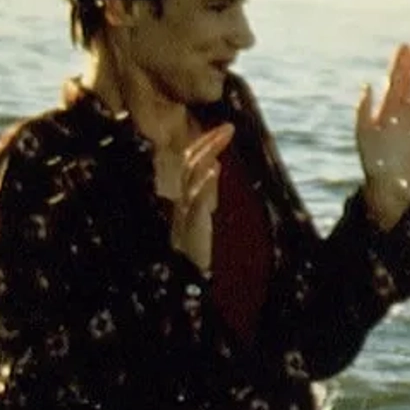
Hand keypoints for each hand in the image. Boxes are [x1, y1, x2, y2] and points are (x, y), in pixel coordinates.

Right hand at [169, 123, 234, 273]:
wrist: (185, 283)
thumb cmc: (194, 252)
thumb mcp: (201, 218)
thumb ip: (204, 194)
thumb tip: (214, 166)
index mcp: (183, 198)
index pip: (189, 163)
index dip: (204, 144)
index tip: (223, 130)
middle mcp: (180, 202)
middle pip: (188, 163)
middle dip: (208, 142)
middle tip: (229, 127)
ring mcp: (183, 214)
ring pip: (189, 177)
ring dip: (207, 154)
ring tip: (223, 138)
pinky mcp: (190, 229)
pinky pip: (193, 203)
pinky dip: (203, 184)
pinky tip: (215, 170)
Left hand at [356, 42, 409, 229]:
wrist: (386, 189)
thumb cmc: (372, 164)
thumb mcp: (363, 135)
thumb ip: (364, 110)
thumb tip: (368, 85)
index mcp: (385, 112)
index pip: (392, 82)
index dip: (398, 64)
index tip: (404, 46)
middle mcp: (401, 116)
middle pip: (408, 85)